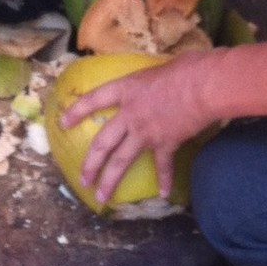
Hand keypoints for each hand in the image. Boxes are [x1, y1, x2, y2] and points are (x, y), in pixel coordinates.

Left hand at [59, 51, 214, 206]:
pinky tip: (164, 194)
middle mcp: (129, 114)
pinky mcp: (166, 143)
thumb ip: (151, 79)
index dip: (76, 111)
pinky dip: (165, 180)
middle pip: (103, 143)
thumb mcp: (158, 68)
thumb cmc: (185, 69)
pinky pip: (162, 166)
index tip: (63, 123)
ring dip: (110, 180)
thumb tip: (160, 79)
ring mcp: (145, 132)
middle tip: (83, 180)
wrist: (203, 86)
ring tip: (102, 196)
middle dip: (90, 164)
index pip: (93, 100)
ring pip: (121, 161)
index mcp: (126, 90)